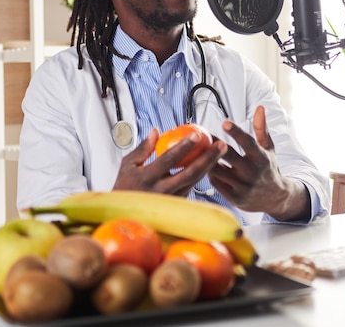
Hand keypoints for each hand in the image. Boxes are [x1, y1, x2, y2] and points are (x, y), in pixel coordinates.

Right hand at [112, 128, 227, 195]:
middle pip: (190, 173)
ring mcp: (171, 200)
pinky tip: (211, 162)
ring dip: (210, 165)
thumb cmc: (124, 186)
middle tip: (221, 145)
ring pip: (195, 181)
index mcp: (147, 178)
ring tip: (220, 151)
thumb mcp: (127, 165)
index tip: (197, 135)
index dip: (184, 147)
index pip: (169, 160)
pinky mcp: (177, 206)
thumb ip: (142, 148)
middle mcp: (162, 191)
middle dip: (208, 158)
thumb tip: (156, 131)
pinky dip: (203, 173)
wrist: (124, 214)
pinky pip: (192, 186)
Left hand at [208, 105, 309, 221]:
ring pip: (219, 171)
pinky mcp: (235, 199)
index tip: (224, 122)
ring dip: (207, 160)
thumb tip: (260, 107)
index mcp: (261, 157)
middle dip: (215, 145)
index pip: (248, 142)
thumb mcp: (269, 148)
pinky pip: (216, 184)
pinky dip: (210, 174)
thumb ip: (261, 128)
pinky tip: (203, 166)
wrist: (276, 198)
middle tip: (203, 135)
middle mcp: (253, 172)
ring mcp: (244, 187)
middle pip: (230, 156)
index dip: (236, 132)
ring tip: (199, 150)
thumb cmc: (268, 168)